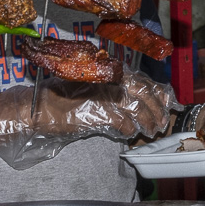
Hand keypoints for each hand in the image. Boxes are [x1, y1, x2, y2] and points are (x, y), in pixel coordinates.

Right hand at [0, 68, 176, 170]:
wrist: (37, 107)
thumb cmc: (61, 97)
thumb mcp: (90, 87)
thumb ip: (112, 90)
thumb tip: (136, 100)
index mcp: (107, 72)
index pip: (141, 79)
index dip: (157, 92)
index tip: (167, 103)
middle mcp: (106, 79)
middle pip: (143, 92)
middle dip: (156, 108)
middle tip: (162, 122)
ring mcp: (101, 94)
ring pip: (135, 107)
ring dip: (146, 120)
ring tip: (150, 130)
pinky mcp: (94, 111)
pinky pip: (120, 120)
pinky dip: (128, 128)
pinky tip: (130, 133)